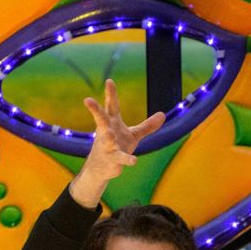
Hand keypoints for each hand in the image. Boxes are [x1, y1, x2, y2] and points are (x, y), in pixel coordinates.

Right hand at [68, 80, 165, 208]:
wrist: (100, 168)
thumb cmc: (116, 147)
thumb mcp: (133, 135)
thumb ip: (147, 126)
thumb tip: (163, 115)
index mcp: (112, 123)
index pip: (111, 106)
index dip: (110, 94)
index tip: (109, 81)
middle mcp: (107, 132)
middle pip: (101, 119)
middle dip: (95, 110)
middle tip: (87, 100)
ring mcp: (107, 146)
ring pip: (106, 140)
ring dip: (108, 137)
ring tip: (110, 133)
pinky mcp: (112, 160)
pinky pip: (120, 158)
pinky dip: (127, 159)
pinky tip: (134, 160)